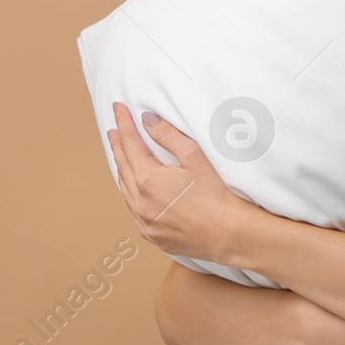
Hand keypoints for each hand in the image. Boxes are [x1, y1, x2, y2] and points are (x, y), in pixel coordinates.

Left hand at [107, 102, 248, 264]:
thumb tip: (147, 120)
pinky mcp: (153, 235)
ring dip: (123, 169)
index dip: (124, 124)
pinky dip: (131, 194)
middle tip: (115, 128)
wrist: (230, 234)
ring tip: (121, 154)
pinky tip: (135, 189)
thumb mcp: (195, 157)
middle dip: (119, 145)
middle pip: (123, 166)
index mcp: (147, 180)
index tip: (118, 108)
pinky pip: (134, 210)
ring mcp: (144, 222)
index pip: (130, 144)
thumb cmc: (218, 195)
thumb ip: (168, 136)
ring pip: (125, 190)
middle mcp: (139, 203)